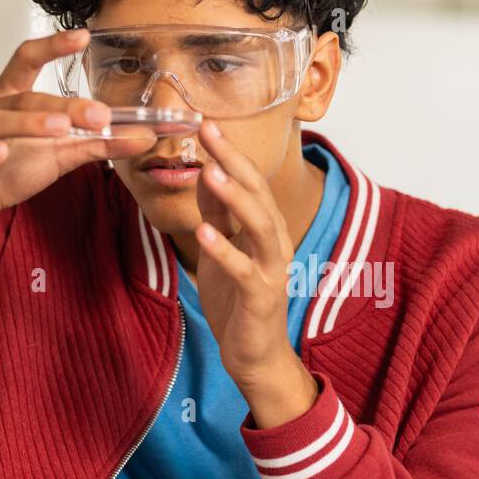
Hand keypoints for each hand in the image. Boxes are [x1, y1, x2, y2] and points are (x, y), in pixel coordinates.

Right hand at [0, 30, 157, 273]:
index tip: (82, 36)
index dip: (52, 46)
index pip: (28, 61)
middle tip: (97, 115)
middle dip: (62, 105)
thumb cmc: (10, 170)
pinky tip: (0, 152)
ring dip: (28, 124)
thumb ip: (99, 143)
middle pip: (24, 98)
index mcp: (11, 99)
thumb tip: (143, 137)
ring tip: (59, 129)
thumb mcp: (60, 154)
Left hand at [193, 121, 317, 428]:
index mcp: (265, 229)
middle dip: (233, 162)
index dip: (228, 153)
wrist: (255, 355)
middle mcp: (274, 243)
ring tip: (212, 173)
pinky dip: (225, 250)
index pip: (249, 182)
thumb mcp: (222, 250)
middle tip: (209, 132)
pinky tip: (204, 232)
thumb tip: (207, 174)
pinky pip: (244, 269)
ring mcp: (272, 269)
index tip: (205, 123)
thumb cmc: (238, 302)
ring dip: (236, 199)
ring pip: (259, 226)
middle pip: (258, 194)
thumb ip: (218, 215)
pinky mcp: (261, 296)